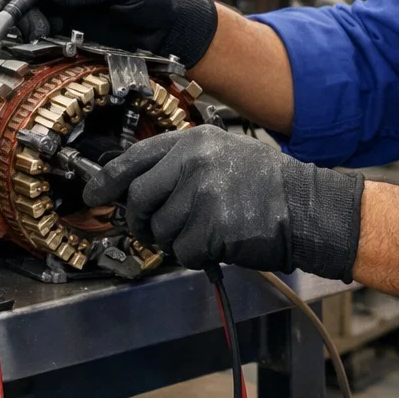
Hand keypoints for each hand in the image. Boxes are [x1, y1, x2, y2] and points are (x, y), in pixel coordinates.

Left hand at [83, 125, 363, 278]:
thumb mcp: (221, 153)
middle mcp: (193, 163)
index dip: (106, 180)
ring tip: (203, 232)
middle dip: (141, 221)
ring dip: (175, 241)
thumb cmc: (266, 184)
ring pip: (160, 230)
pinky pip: (183, 251)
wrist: (306, 206)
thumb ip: (179, 164)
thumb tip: (135, 188)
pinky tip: (216, 244)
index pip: (132, 159)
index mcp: (192, 141)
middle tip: (153, 230)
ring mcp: (202, 194)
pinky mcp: (213, 227)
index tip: (92, 195)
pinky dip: (195, 256)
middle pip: (139, 199)